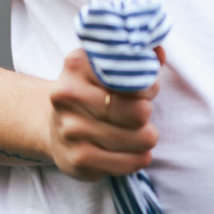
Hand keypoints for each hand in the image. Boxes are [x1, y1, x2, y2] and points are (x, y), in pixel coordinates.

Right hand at [49, 47, 165, 179]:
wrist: (56, 129)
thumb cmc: (94, 95)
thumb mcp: (109, 70)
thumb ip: (136, 57)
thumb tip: (158, 51)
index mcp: (77, 65)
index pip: (133, 76)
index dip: (148, 86)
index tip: (144, 91)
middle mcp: (68, 96)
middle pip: (140, 111)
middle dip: (147, 114)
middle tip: (140, 115)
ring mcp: (70, 130)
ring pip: (141, 139)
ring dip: (147, 138)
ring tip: (137, 134)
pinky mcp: (78, 160)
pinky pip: (131, 162)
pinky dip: (139, 158)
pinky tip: (132, 152)